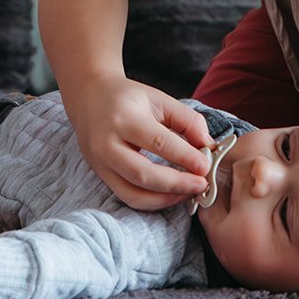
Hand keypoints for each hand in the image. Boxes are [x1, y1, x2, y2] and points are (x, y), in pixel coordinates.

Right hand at [66, 77, 214, 209]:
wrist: (89, 97)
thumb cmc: (128, 98)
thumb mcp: (159, 99)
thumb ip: (187, 120)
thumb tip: (208, 147)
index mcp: (123, 118)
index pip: (158, 142)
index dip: (185, 156)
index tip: (206, 165)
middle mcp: (106, 143)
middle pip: (143, 174)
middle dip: (177, 184)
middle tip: (202, 185)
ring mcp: (100, 163)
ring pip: (133, 194)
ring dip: (166, 199)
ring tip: (189, 192)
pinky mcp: (100, 175)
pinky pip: (127, 197)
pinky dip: (152, 201)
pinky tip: (171, 193)